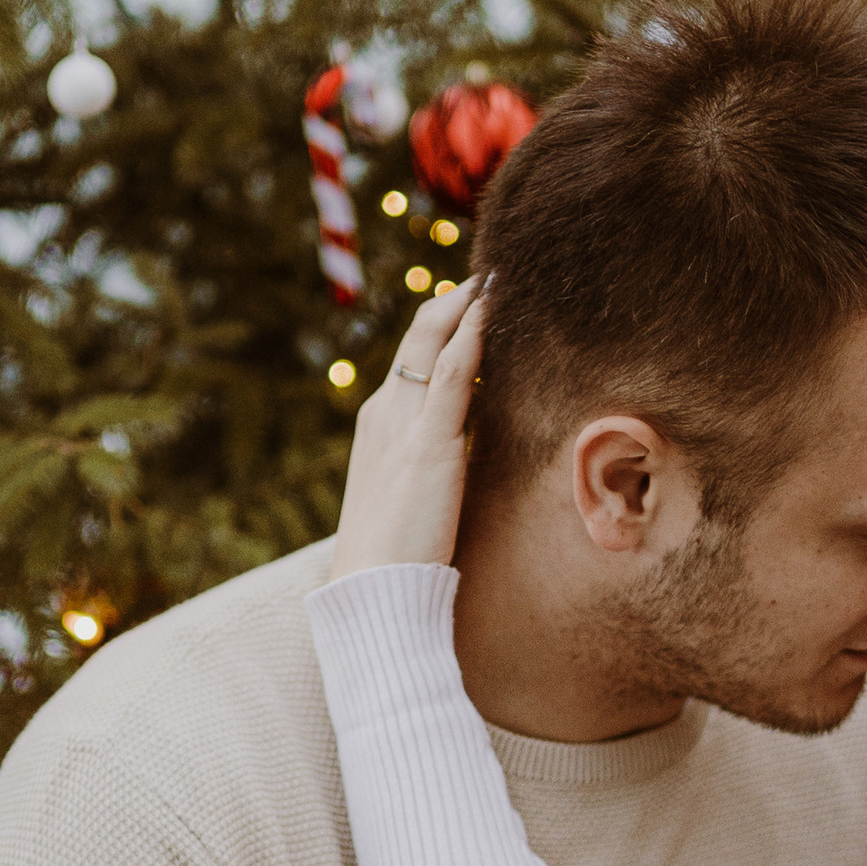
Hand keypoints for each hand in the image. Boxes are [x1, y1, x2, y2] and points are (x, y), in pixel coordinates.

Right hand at [328, 281, 484, 580]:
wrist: (373, 587)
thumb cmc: (392, 556)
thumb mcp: (408, 498)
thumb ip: (427, 466)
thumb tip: (455, 457)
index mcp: (377, 424)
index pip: (409, 360)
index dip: (437, 328)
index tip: (467, 304)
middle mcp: (384, 412)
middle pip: (417, 339)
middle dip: (450, 303)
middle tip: (484, 278)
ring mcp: (403, 423)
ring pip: (430, 343)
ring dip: (462, 306)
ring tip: (493, 280)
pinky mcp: (429, 441)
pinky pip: (451, 372)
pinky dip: (470, 335)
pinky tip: (490, 310)